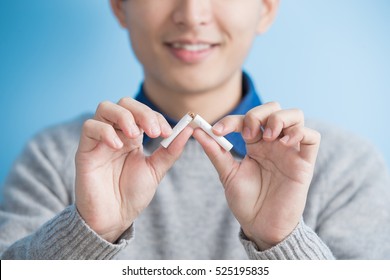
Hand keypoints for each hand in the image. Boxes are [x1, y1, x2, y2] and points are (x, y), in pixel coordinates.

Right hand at [75, 98, 192, 242]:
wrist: (114, 217)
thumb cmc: (133, 194)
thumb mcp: (156, 170)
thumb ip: (170, 150)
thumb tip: (188, 130)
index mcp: (133, 136)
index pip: (142, 112)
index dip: (156, 117)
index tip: (168, 133)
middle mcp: (116, 133)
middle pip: (124, 103)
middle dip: (142, 112)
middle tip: (154, 132)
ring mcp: (100, 140)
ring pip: (105, 107)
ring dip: (124, 116)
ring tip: (135, 135)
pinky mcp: (85, 150)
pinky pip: (90, 127)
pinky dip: (105, 131)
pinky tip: (118, 146)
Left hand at [193, 102, 320, 249]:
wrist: (261, 226)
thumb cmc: (246, 202)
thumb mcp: (227, 174)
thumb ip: (215, 152)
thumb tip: (196, 131)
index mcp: (255, 144)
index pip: (247, 119)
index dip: (231, 120)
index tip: (217, 131)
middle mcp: (273, 143)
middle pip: (274, 108)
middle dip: (258, 114)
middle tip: (248, 134)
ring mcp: (290, 151)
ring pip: (295, 115)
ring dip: (279, 119)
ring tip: (268, 136)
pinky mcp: (304, 163)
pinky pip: (312, 137)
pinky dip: (300, 132)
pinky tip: (285, 143)